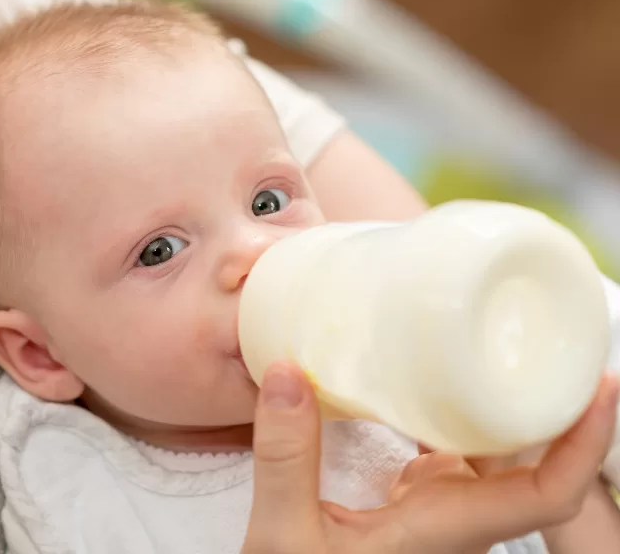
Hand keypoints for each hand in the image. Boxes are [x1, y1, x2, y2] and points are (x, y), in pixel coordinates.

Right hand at [242, 362, 618, 553]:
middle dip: (556, 403)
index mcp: (444, 531)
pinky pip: (462, 453)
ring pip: (502, 457)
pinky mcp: (417, 503)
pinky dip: (466, 414)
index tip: (600, 386)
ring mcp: (441, 511)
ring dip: (513, 406)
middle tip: (549, 339)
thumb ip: (284, 459)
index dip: (585, 443)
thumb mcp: (284, 537)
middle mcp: (458, 519)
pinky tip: (441, 382)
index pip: (548, 496)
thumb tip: (288, 374)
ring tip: (503, 346)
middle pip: (537, 463)